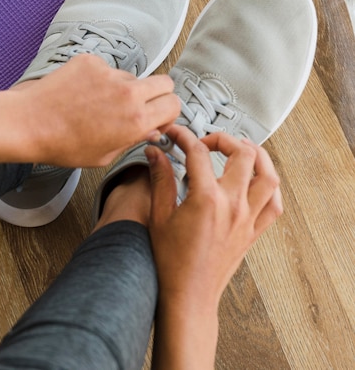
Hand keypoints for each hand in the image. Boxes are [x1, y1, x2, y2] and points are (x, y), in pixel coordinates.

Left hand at [12, 54, 179, 167]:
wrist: (30, 123)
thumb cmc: (64, 145)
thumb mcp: (105, 155)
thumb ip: (134, 139)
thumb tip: (151, 129)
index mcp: (136, 120)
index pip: (174, 104)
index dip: (166, 113)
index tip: (156, 118)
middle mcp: (128, 93)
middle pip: (164, 82)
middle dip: (157, 94)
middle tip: (139, 105)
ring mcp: (109, 73)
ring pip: (131, 77)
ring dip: (123, 88)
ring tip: (96, 104)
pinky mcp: (91, 61)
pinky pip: (106, 68)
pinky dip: (99, 79)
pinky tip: (81, 93)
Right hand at [148, 124, 282, 310]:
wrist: (189, 296)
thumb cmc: (171, 261)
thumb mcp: (159, 215)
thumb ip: (160, 179)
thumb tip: (154, 152)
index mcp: (206, 199)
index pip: (198, 152)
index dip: (184, 136)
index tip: (175, 134)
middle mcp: (232, 205)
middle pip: (243, 154)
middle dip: (225, 139)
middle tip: (207, 141)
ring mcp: (247, 219)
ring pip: (268, 175)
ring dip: (257, 155)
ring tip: (241, 148)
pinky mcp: (253, 232)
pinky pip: (274, 203)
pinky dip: (269, 185)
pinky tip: (256, 179)